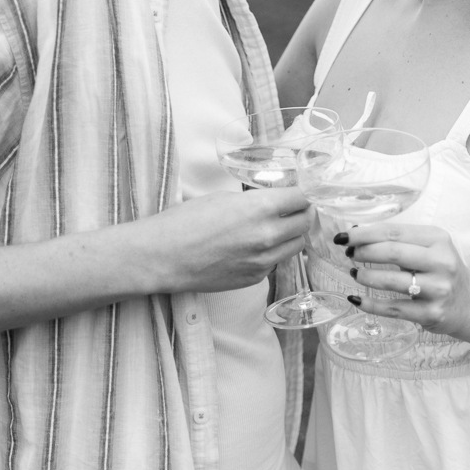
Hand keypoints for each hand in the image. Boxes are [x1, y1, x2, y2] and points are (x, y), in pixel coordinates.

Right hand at [141, 188, 310, 294]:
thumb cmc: (187, 220)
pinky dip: (274, 252)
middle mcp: (268, 235)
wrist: (164, 257)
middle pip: (305, 222)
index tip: (301, 191)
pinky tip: (256, 245)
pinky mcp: (255, 278)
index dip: (304, 192)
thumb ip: (256, 200)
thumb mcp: (225, 198)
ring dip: (292, 234)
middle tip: (294, 207)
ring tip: (278, 226)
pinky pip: (276, 261)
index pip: (302, 198)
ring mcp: (263, 260)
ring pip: (297, 245)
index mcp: (261, 207)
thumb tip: (276, 200)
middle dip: (303, 212)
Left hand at [339, 223, 469, 339]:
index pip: (394, 231)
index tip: (344, 236)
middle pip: (393, 252)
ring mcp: (437, 289)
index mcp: (438, 239)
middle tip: (349, 253)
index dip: (365, 234)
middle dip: (364, 252)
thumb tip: (356, 234)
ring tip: (355, 273)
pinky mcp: (432, 314)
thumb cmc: (442, 270)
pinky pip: (394, 309)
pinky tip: (356, 299)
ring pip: (392, 281)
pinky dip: (371, 304)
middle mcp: (441, 262)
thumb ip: (399, 241)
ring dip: (366, 276)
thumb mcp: (430, 248)